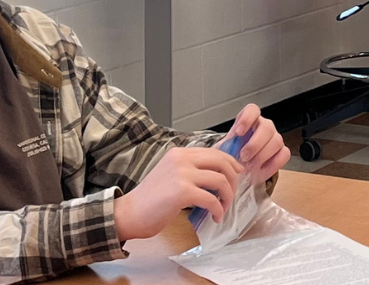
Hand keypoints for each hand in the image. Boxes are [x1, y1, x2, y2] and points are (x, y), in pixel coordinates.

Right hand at [114, 147, 241, 241]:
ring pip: (220, 180)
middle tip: (232, 194)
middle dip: (233, 179)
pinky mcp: (182, 192)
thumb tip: (217, 174)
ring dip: (228, 197)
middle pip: (221, 162)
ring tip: (223, 208)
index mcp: (179, 153)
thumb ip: (190, 170)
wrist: (131, 213)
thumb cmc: (151, 199)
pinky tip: (215, 217)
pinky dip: (218, 210)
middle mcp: (181, 159)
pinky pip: (212, 199)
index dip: (230, 163)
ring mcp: (182, 174)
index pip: (214, 152)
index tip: (237, 175)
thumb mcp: (171, 174)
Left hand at [228, 103, 290, 184]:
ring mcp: (275, 138)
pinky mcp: (282, 151)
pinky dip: (273, 164)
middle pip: (267, 127)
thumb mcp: (225, 149)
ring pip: (276, 141)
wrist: (240, 169)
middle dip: (254, 144)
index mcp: (250, 120)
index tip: (238, 133)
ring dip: (262, 156)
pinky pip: (284, 154)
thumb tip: (224, 148)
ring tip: (250, 166)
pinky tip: (261, 169)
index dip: (246, 119)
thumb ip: (226, 146)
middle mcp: (264, 126)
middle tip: (243, 156)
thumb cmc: (233, 156)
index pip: (252, 110)